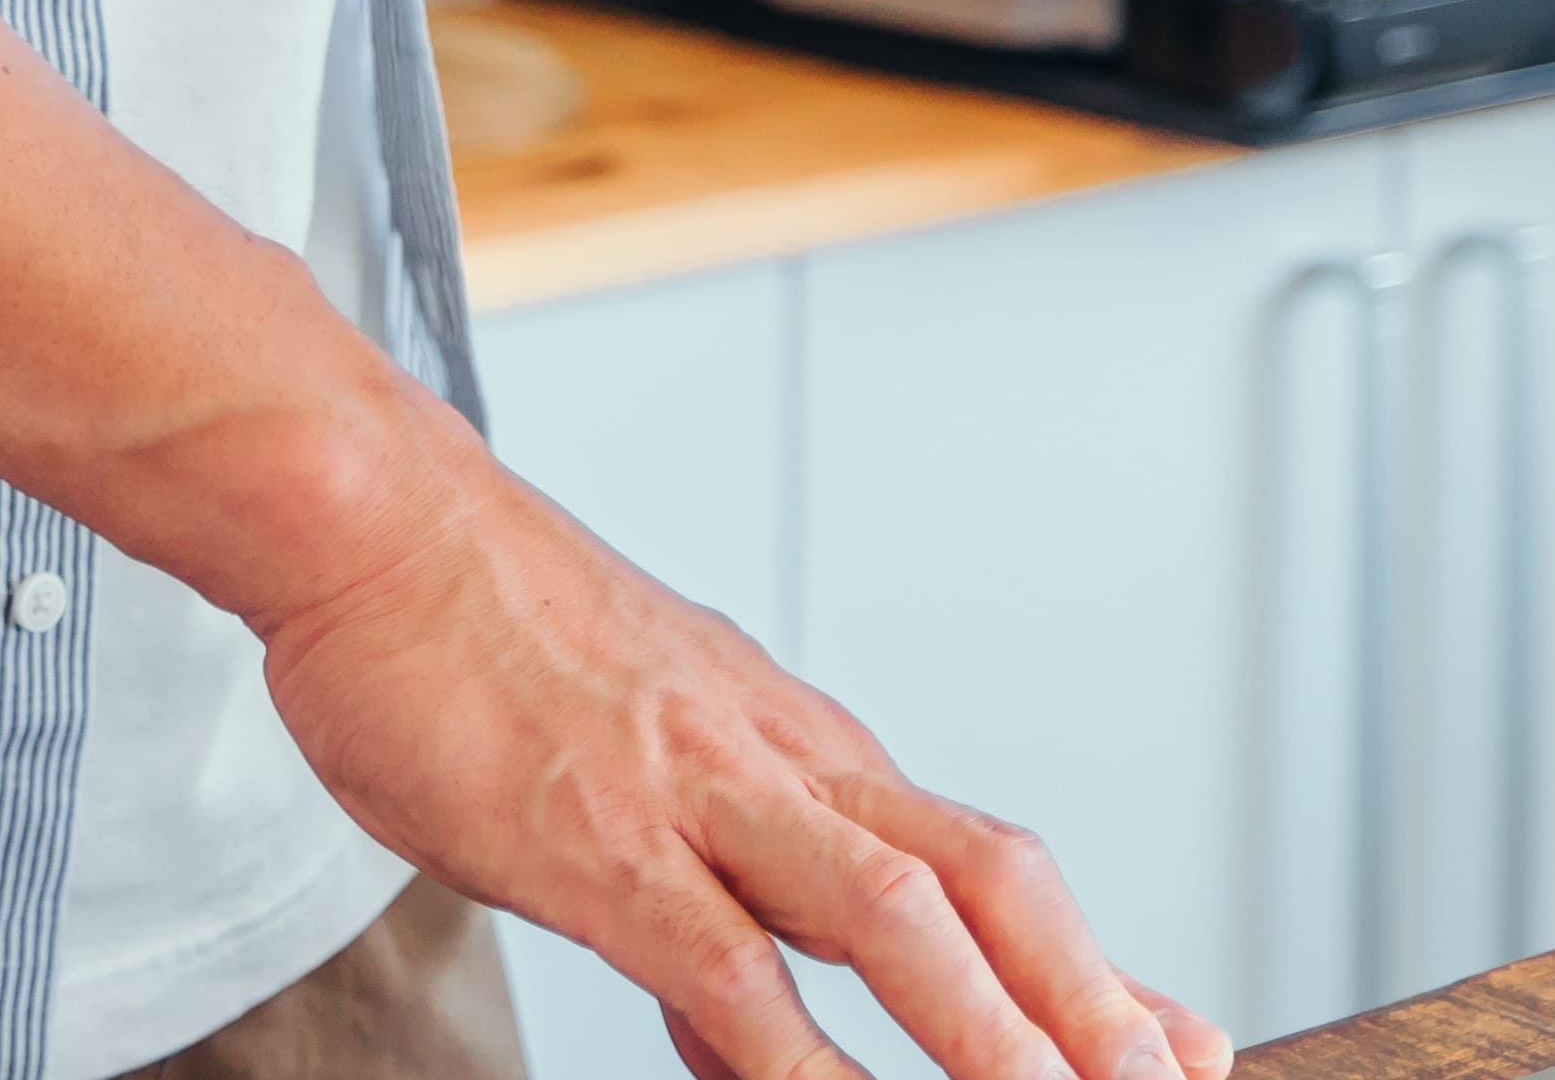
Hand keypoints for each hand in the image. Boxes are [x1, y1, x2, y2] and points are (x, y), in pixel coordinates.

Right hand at [245, 389, 1221, 1079]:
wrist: (380, 528)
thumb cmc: (486, 642)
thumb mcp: (630, 776)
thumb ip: (704, 908)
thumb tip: (738, 1035)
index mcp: (805, 753)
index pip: (987, 867)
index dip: (1090, 967)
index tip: (1175, 1043)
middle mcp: (788, 768)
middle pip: (992, 884)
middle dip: (1092, 1002)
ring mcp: (706, 801)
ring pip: (898, 918)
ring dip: (994, 1031)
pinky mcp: (607, 844)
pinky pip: (730, 972)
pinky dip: (802, 1062)